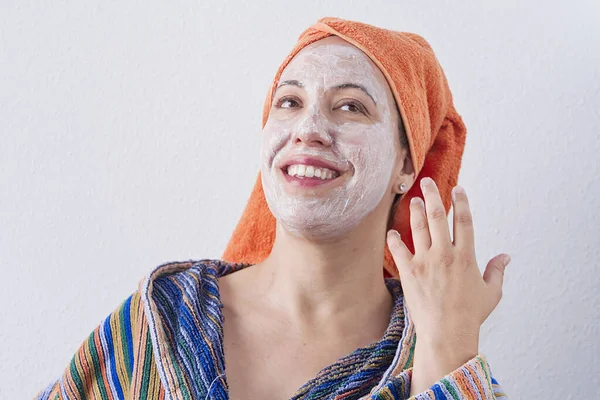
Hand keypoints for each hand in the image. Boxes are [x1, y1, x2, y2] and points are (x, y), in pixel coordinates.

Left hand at [386, 177, 510, 392]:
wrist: (447, 333)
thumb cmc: (471, 315)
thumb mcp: (491, 293)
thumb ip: (497, 271)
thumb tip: (506, 256)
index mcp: (466, 256)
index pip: (464, 221)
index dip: (461, 202)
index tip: (457, 188)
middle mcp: (445, 254)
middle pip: (438, 217)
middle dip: (433, 196)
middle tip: (427, 182)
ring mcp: (425, 261)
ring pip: (418, 228)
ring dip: (415, 212)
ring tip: (413, 200)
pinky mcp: (409, 272)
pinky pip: (398, 250)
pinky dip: (394, 239)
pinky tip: (391, 231)